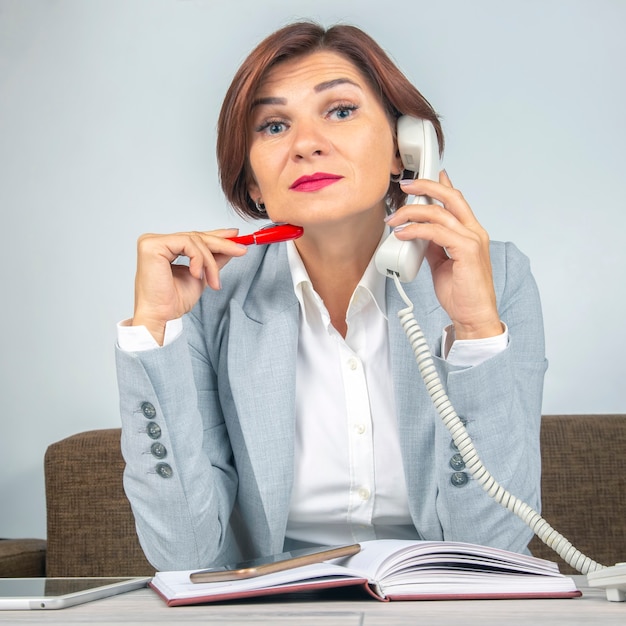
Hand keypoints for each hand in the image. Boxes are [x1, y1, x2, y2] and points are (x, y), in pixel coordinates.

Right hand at [132, 228, 247, 343]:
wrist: (161, 317)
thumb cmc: (173, 302)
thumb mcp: (202, 276)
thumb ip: (213, 261)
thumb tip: (231, 248)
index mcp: (165, 248)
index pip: (194, 237)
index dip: (216, 235)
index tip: (235, 236)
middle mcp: (156, 242)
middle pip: (196, 236)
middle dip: (221, 244)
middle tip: (240, 250)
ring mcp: (152, 242)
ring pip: (194, 240)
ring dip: (210, 262)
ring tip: (214, 281)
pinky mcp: (152, 246)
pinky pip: (187, 244)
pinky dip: (199, 259)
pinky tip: (198, 275)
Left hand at [385, 171, 502, 339]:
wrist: (473, 317)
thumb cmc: (461, 294)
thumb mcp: (442, 263)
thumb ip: (434, 245)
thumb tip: (418, 233)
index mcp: (470, 234)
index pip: (456, 201)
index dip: (441, 185)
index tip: (423, 178)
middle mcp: (474, 233)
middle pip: (451, 197)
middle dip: (426, 186)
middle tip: (406, 185)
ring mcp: (472, 240)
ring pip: (439, 213)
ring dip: (412, 212)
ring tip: (394, 219)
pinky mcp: (467, 251)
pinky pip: (437, 232)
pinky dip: (416, 230)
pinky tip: (403, 234)